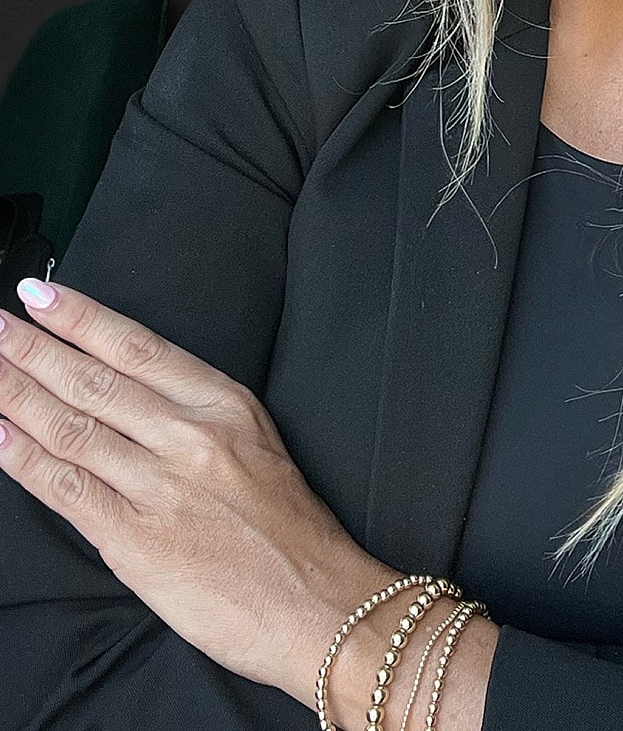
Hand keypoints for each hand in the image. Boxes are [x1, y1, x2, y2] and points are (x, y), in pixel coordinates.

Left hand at [0, 278, 388, 702]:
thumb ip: (195, 418)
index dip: (82, 318)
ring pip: (72, 428)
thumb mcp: (257, 446)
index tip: (40, 295)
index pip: (139, 347)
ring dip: (16, 394)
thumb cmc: (290, 532)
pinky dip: (24, 459)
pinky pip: (67, 489)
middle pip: (95, 381)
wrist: (317, 603)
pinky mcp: (136, 542)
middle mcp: (192, 438)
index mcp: (226, 405)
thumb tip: (122, 396)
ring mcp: (162, 488)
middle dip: (33, 350)